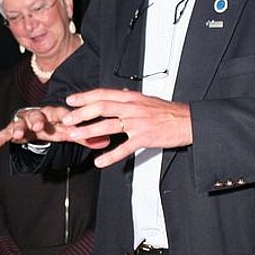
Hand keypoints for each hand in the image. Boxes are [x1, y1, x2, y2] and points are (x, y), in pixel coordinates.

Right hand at [0, 105, 106, 151]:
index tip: (69, 122)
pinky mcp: (11, 130)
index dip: (63, 116)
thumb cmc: (53, 125)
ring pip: (19, 123)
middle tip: (39, 126)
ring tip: (17, 135)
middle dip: (37, 119)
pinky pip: (3, 133)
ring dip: (18, 128)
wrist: (36, 120)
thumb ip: (85, 137)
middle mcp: (36, 114)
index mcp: (52, 112)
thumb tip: (107, 142)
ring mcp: (22, 121)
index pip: (59, 112)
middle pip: (36, 114)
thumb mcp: (68, 132)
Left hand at [62, 88, 192, 168]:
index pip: (103, 94)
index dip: (84, 97)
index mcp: (131, 97)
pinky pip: (124, 148)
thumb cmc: (167, 111)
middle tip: (66, 119)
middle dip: (81, 113)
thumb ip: (129, 98)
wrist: (187, 121)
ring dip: (89, 131)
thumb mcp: (146, 100)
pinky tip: (99, 162)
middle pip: (101, 107)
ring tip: (75, 136)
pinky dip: (110, 156)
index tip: (70, 101)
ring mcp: (138, 122)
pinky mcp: (145, 138)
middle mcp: (132, 107)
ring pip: (108, 125)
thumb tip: (117, 92)